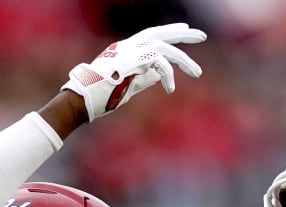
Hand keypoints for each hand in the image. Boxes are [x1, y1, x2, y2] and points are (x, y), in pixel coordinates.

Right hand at [62, 23, 205, 121]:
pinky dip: (168, 75)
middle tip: (202, 35)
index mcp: (126, 50)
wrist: (84, 98)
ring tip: (198, 73)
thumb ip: (144, 79)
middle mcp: (129, 46)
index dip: (169, 31)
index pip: (152, 35)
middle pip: (160, 33)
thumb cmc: (102, 96)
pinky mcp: (133, 59)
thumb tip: (159, 76)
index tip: (184, 28)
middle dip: (182, 33)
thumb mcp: (128, 86)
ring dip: (183, 59)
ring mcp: (130, 51)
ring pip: (164, 47)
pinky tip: (171, 89)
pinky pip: (159, 63)